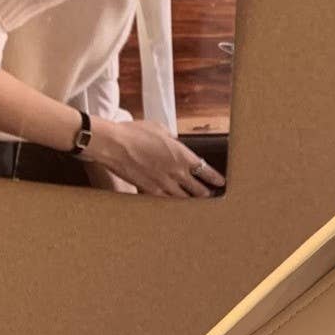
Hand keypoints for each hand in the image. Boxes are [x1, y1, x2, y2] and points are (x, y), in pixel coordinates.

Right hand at [90, 118, 225, 197]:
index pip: (205, 170)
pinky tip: (175, 206)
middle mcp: (176, 172)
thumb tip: (173, 141)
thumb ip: (170, 138)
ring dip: (191, 201)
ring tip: (196, 204)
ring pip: (184, 199)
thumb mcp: (158, 128)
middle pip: (198, 189)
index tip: (220, 183)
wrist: (114, 145)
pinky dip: (173, 204)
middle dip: (205, 193)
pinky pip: (166, 201)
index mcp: (181, 154)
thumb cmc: (133, 133)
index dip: (214, 178)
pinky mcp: (151, 191)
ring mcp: (164, 184)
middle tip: (210, 196)